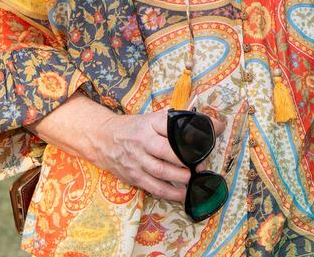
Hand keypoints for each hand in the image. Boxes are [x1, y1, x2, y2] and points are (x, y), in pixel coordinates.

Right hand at [92, 109, 225, 201]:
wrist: (103, 139)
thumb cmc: (134, 128)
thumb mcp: (151, 119)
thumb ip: (174, 123)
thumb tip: (209, 125)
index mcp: (150, 123)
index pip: (172, 126)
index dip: (191, 132)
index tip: (210, 134)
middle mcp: (143, 141)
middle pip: (167, 151)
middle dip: (186, 159)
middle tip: (201, 164)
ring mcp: (137, 160)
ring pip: (160, 171)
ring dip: (180, 177)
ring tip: (192, 178)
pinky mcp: (133, 176)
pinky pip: (153, 186)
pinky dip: (169, 192)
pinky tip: (182, 194)